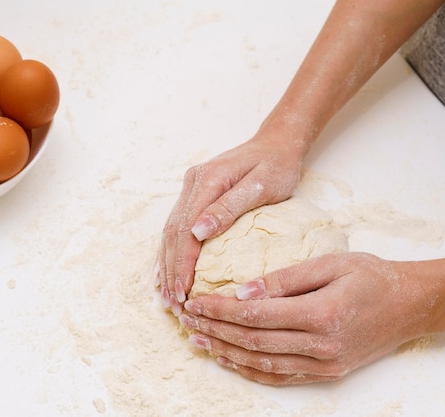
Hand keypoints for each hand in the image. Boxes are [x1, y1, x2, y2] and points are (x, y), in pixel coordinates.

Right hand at [157, 129, 304, 314]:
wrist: (276, 143)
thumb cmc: (276, 165)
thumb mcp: (262, 185)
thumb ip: (229, 207)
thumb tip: (198, 232)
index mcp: (207, 180)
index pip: (187, 229)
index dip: (182, 263)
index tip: (184, 291)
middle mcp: (193, 182)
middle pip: (173, 232)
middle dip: (172, 270)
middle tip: (174, 302)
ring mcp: (191, 187)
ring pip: (171, 231)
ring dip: (168, 264)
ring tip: (170, 295)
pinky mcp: (195, 193)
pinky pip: (177, 225)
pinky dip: (171, 251)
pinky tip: (168, 271)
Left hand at [179, 252, 430, 384]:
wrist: (409, 305)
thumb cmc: (371, 276)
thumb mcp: (330, 263)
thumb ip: (285, 278)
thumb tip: (243, 290)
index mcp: (321, 314)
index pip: (256, 314)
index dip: (220, 309)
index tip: (194, 301)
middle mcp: (321, 346)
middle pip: (253, 340)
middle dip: (215, 329)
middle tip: (186, 318)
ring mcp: (324, 364)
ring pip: (262, 363)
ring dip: (225, 351)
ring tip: (197, 338)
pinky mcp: (326, 373)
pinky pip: (280, 377)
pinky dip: (249, 369)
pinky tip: (227, 359)